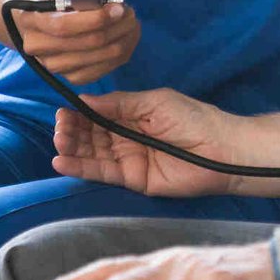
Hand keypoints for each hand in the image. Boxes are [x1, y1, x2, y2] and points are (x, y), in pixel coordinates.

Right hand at [8, 0, 140, 85]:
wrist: (42, 26)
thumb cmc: (55, 3)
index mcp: (31, 21)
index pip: (65, 26)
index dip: (96, 18)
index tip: (117, 8)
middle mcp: (38, 48)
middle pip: (87, 42)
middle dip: (116, 26)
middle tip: (129, 13)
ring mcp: (54, 66)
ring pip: (99, 57)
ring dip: (123, 39)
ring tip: (132, 24)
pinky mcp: (72, 77)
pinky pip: (103, 70)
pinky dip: (121, 54)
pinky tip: (128, 39)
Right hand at [51, 89, 238, 197]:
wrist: (220, 150)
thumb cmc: (192, 119)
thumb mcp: (154, 102)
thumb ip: (120, 103)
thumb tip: (85, 100)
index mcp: (132, 114)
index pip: (97, 114)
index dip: (78, 114)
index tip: (62, 112)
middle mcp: (126, 136)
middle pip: (90, 135)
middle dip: (71, 131)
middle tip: (60, 129)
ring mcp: (127, 158)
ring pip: (92, 154)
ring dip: (71, 149)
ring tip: (58, 143)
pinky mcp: (132, 180)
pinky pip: (101, 173)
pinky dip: (80, 168)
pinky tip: (61, 162)